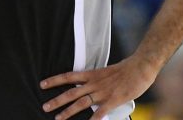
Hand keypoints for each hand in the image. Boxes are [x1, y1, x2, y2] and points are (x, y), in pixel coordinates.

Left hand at [39, 57, 155, 119]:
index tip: (42, 84)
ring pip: (81, 103)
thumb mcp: (105, 71)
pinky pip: (101, 112)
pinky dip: (93, 119)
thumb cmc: (124, 69)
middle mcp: (94, 83)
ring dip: (68, 112)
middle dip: (57, 100)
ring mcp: (103, 92)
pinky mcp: (113, 100)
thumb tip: (86, 84)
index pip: (68, 77)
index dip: (54, 80)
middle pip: (71, 93)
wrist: (140, 67)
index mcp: (91, 74)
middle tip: (44, 106)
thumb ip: (95, 79)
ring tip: (57, 118)